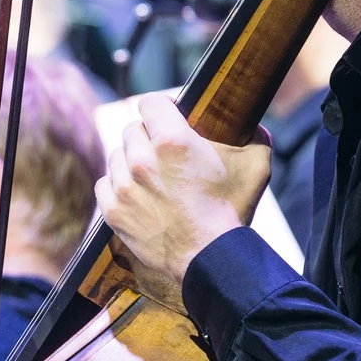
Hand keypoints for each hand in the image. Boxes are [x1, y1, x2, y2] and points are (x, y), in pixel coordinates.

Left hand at [97, 94, 272, 289]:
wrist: (209, 258)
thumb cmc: (232, 211)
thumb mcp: (255, 165)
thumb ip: (255, 135)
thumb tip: (253, 124)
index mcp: (172, 141)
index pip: (150, 103)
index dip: (162, 107)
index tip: (169, 116)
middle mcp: (142, 159)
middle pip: (132, 129)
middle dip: (148, 136)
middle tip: (164, 152)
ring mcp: (124, 186)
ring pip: (117, 155)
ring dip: (131, 161)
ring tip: (151, 175)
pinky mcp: (113, 210)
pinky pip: (105, 183)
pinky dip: (118, 186)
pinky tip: (137, 193)